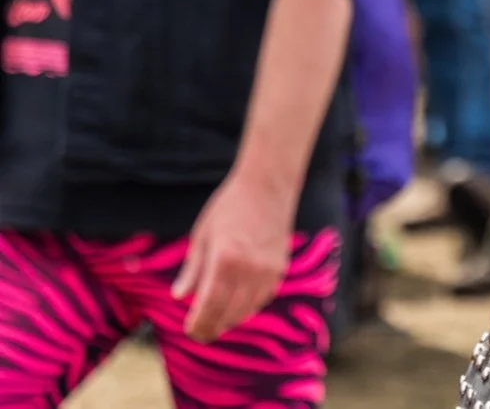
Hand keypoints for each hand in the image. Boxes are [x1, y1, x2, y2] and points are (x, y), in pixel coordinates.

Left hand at [172, 170, 293, 342]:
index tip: (189, 330)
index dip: (197, 325)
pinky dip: (248, 306)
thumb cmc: (231, 205)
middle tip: (200, 333)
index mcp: (225, 260)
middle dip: (211, 328)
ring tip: (217, 319)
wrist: (268, 185)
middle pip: (227, 315)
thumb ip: (192, 269)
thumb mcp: (203, 235)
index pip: (208, 308)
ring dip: (230, 319)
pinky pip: (262, 299)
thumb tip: (179, 297)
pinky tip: (238, 303)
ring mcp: (267, 270)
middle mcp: (249, 269)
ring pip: (247, 311)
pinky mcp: (280, 267)